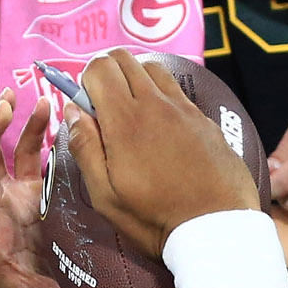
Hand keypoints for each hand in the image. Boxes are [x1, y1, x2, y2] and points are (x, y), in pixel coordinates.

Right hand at [68, 50, 259, 257]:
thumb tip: (72, 112)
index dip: (85, 81)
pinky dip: (159, 95)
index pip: (100, 67)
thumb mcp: (105, 195)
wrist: (215, 229)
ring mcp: (184, 108)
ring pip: (152, 68)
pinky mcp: (203, 119)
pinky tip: (159, 128)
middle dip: (106, 74)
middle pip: (124, 59)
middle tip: (104, 108)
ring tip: (131, 113)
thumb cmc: (154, 218)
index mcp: (125, 120)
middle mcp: (156, 104)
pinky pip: (175, 90)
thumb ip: (84, 147)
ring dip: (134, 79)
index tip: (86, 109)